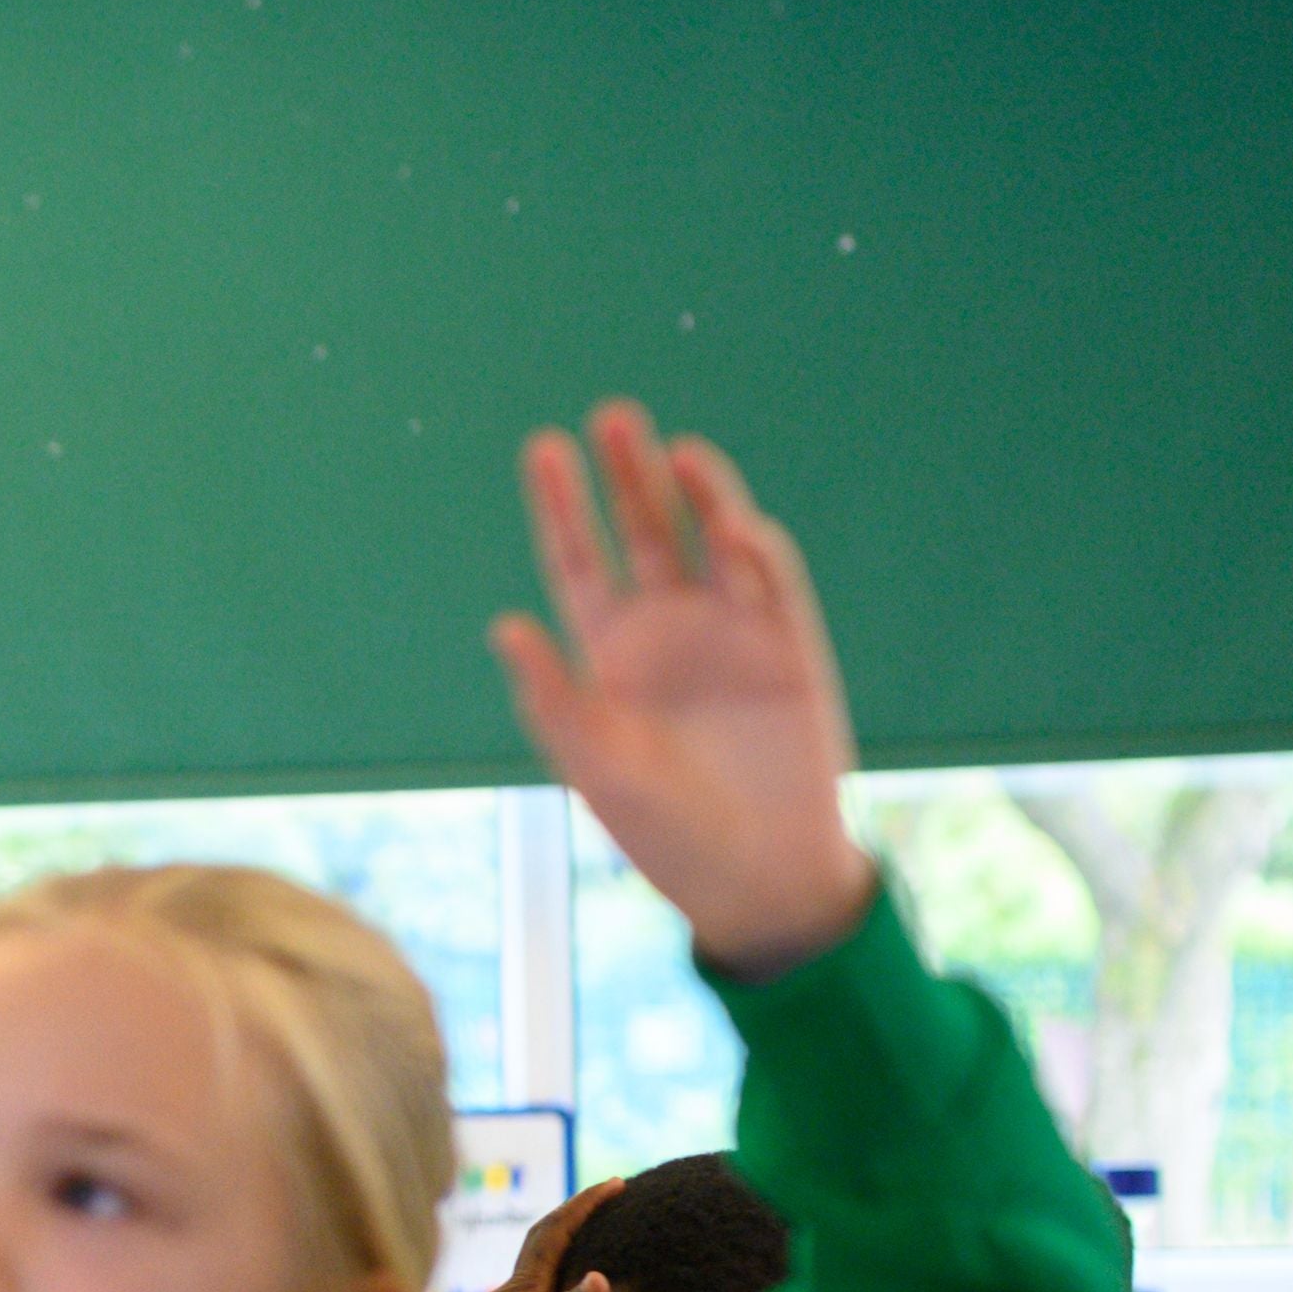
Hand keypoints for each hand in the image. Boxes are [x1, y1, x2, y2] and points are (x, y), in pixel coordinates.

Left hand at [437, 1177, 623, 1291]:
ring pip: (548, 1270)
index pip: (556, 1231)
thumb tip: (602, 1280)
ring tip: (605, 1247)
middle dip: (582, 1218)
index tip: (617, 1183)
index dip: (586, 1204)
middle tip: (615, 1201)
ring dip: (575, 1253)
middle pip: (551, 1242)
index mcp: (522, 1287)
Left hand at [490, 403, 874, 981]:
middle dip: (627, 475)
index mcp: (609, 652)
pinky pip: (771, 583)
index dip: (561, 504)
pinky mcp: (789, 647)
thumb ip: (552, 698)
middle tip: (611, 416)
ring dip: (698, 494)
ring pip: (709, 540)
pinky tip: (734, 526)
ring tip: (677, 451)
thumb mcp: (595, 766)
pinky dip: (754, 549)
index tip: (542, 448)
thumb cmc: (664, 829)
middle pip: (643, 530)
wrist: (755, 875)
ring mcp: (731, 631)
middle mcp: (667, 629)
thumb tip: (502, 624)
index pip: (579, 559)